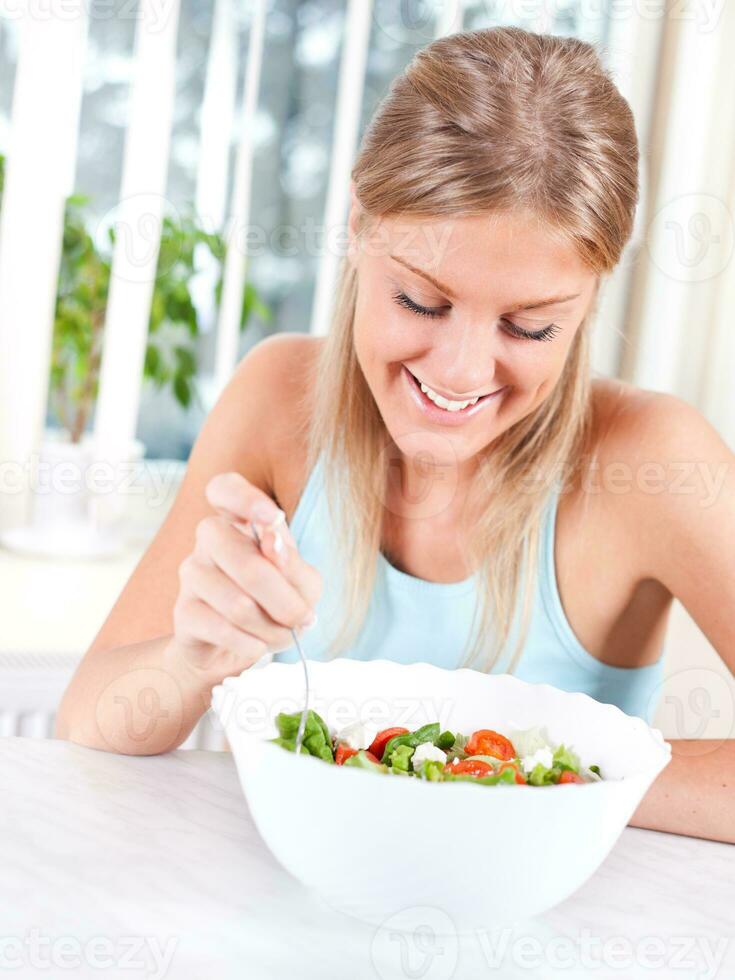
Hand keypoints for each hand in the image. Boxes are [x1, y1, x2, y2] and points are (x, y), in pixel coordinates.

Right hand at [170, 472, 321, 682]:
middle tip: (301, 619)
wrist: (239, 644)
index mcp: (238, 520)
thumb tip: (272, 541)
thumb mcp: (300, 582)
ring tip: (283, 636)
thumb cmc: (275, 602)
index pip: (224, 488)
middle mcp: (208, 539)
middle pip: (244, 560)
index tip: (272, 519)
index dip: (245, 499)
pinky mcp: (183, 612)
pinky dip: (251, 644)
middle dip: (283, 600)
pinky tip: (257, 645)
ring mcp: (191, 573)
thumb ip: (292, 561)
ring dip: (271, 629)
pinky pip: (221, 629)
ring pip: (237, 603)